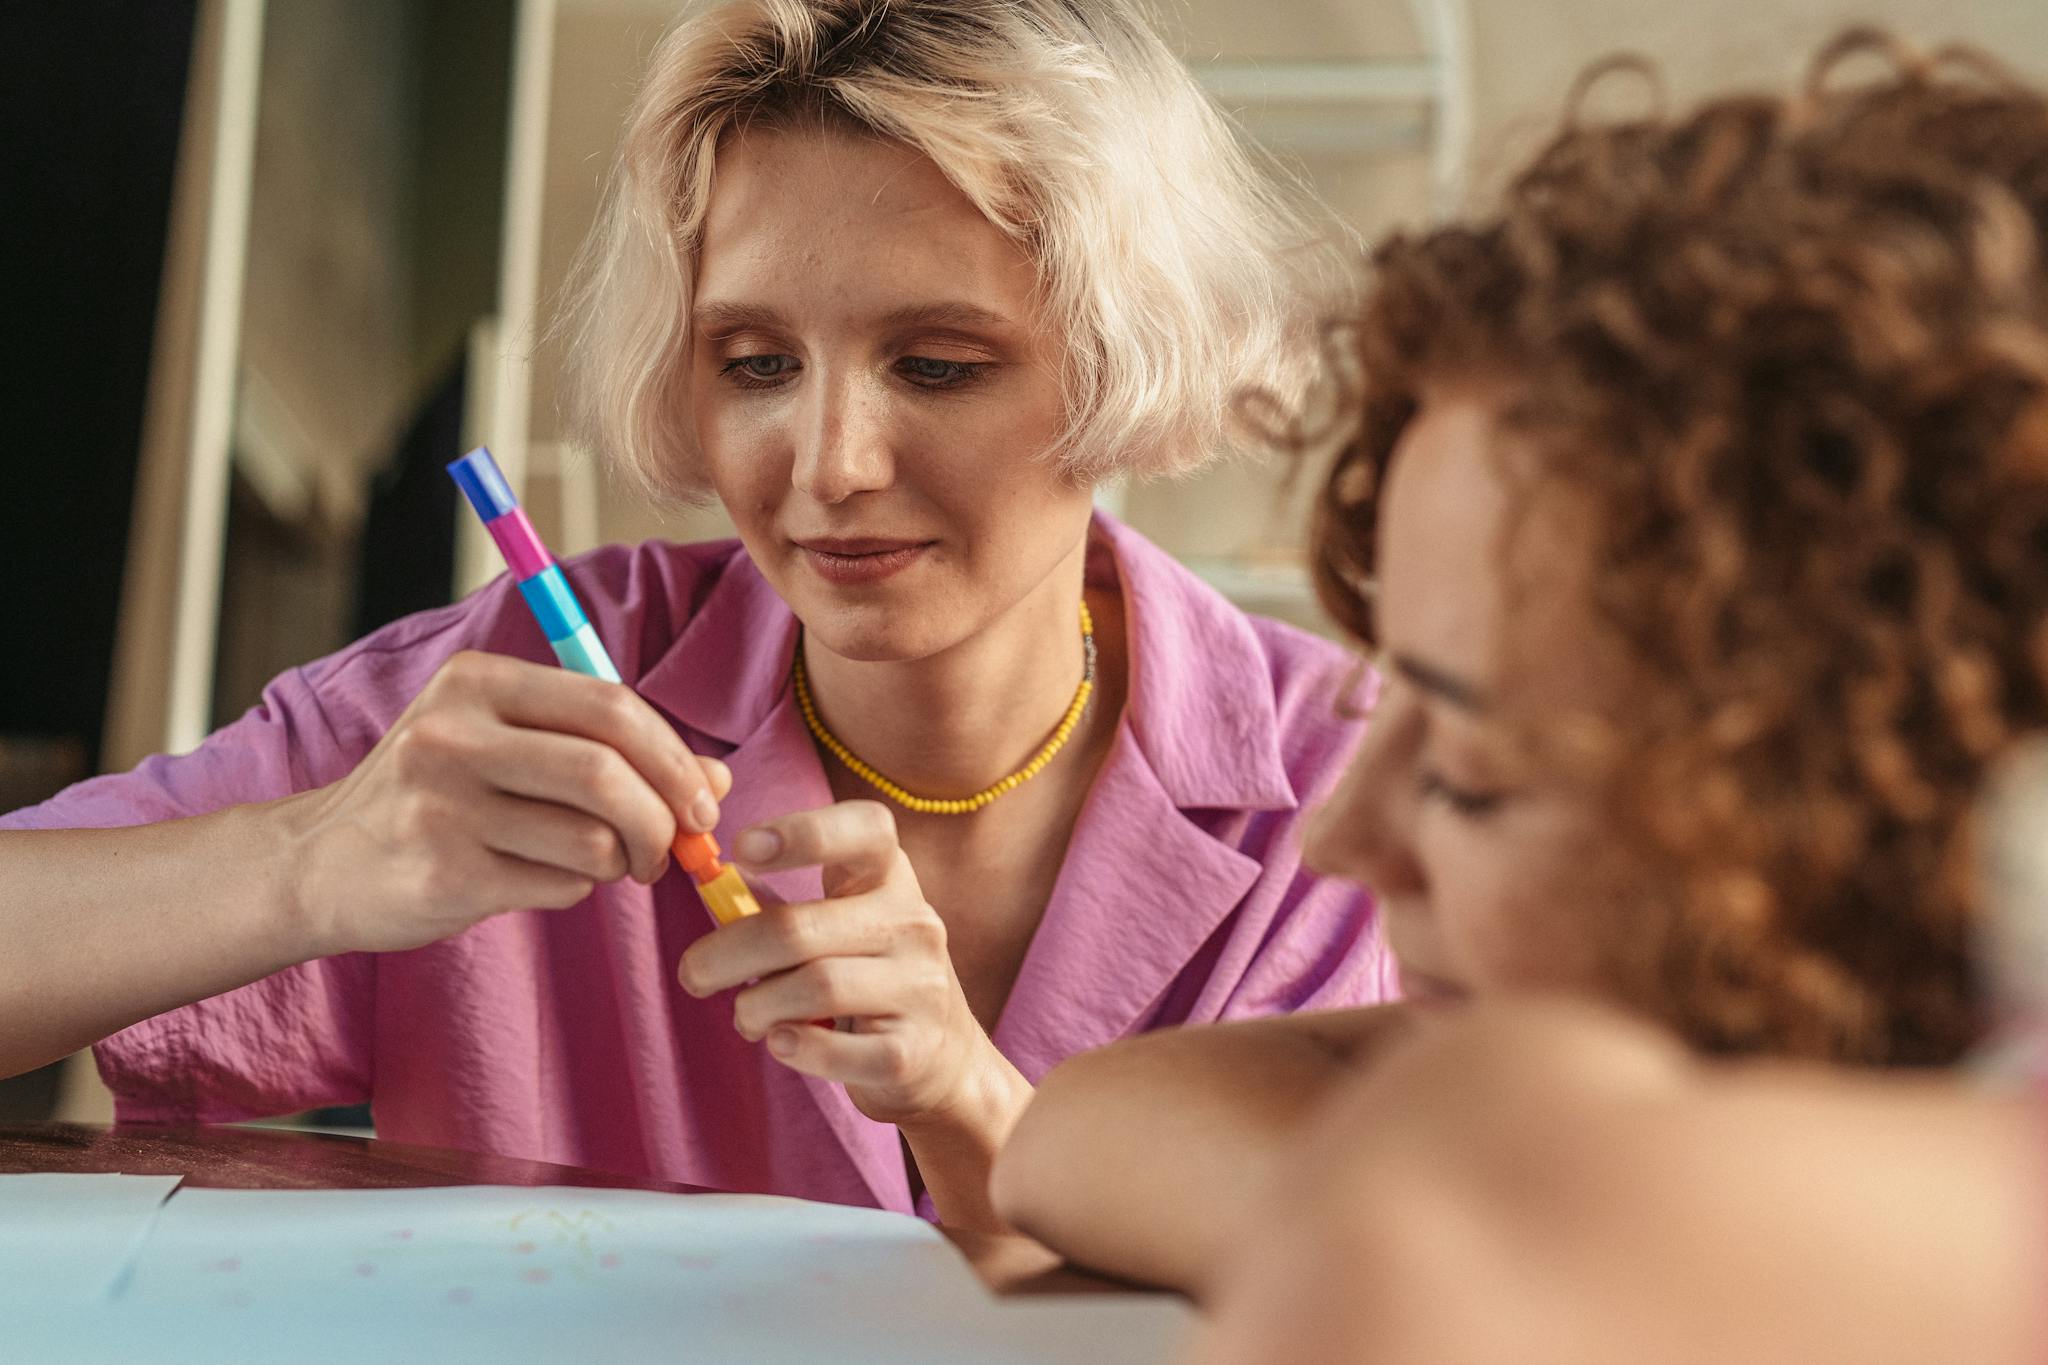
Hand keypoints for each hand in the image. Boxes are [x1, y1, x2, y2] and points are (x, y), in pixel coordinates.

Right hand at [276, 650, 729, 955]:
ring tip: (605, 865)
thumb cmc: (436, 799)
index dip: (676, 757)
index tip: (704, 800)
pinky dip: (576, 888)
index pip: (611, 705)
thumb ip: (610, 751)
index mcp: (478, 681)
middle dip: (664, 818)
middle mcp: (453, 733)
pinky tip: (541, 879)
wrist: (318, 865)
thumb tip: (720, 780)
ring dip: (622, 862)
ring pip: (593, 837)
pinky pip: (560, 884)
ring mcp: (442, 804)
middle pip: (608, 772)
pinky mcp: (443, 872)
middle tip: (675, 848)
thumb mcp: (508, 747)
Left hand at [674, 800, 1013, 1130]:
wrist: (941, 1055)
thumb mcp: (838, 923)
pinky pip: (832, 1049)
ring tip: (747, 1016)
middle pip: (798, 928)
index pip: (866, 829)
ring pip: (813, 987)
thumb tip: (712, 880)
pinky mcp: (911, 1052)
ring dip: (756, 1007)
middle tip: (693, 975)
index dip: (803, 831)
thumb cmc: (867, 976)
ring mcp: (920, 988)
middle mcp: (915, 923)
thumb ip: (778, 903)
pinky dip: (793, 1048)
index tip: (742, 847)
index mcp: (891, 877)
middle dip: (726, 954)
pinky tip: (782, 1042)